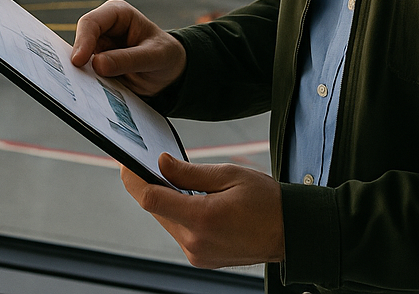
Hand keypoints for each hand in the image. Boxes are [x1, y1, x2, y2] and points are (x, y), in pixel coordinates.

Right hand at [71, 0, 186, 95]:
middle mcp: (104, 29)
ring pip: (80, 61)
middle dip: (78, 59)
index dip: (83, 41)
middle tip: (74, 78)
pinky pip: (87, 75)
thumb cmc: (165, 55)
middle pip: (80, 41)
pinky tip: (90, 94)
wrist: (169, 74)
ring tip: (83, 88)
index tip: (79, 61)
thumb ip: (129, 59)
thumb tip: (98, 64)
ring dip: (83, 74)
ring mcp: (99, 48)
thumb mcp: (155, 57)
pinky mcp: (97, 66)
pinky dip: (88, 83)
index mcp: (118, 14)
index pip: (92, 22)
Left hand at [121, 153, 284, 268]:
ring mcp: (198, 254)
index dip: (134, 178)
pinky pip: (179, 231)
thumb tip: (160, 163)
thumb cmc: (266, 201)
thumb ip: (189, 172)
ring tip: (173, 177)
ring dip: (164, 200)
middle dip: (149, 185)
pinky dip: (178, 213)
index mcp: (202, 219)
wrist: (291, 232)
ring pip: (166, 220)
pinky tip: (187, 198)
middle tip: (148, 160)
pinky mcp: (202, 258)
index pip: (151, 198)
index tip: (127, 161)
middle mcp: (195, 243)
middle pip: (155, 209)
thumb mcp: (228, 175)